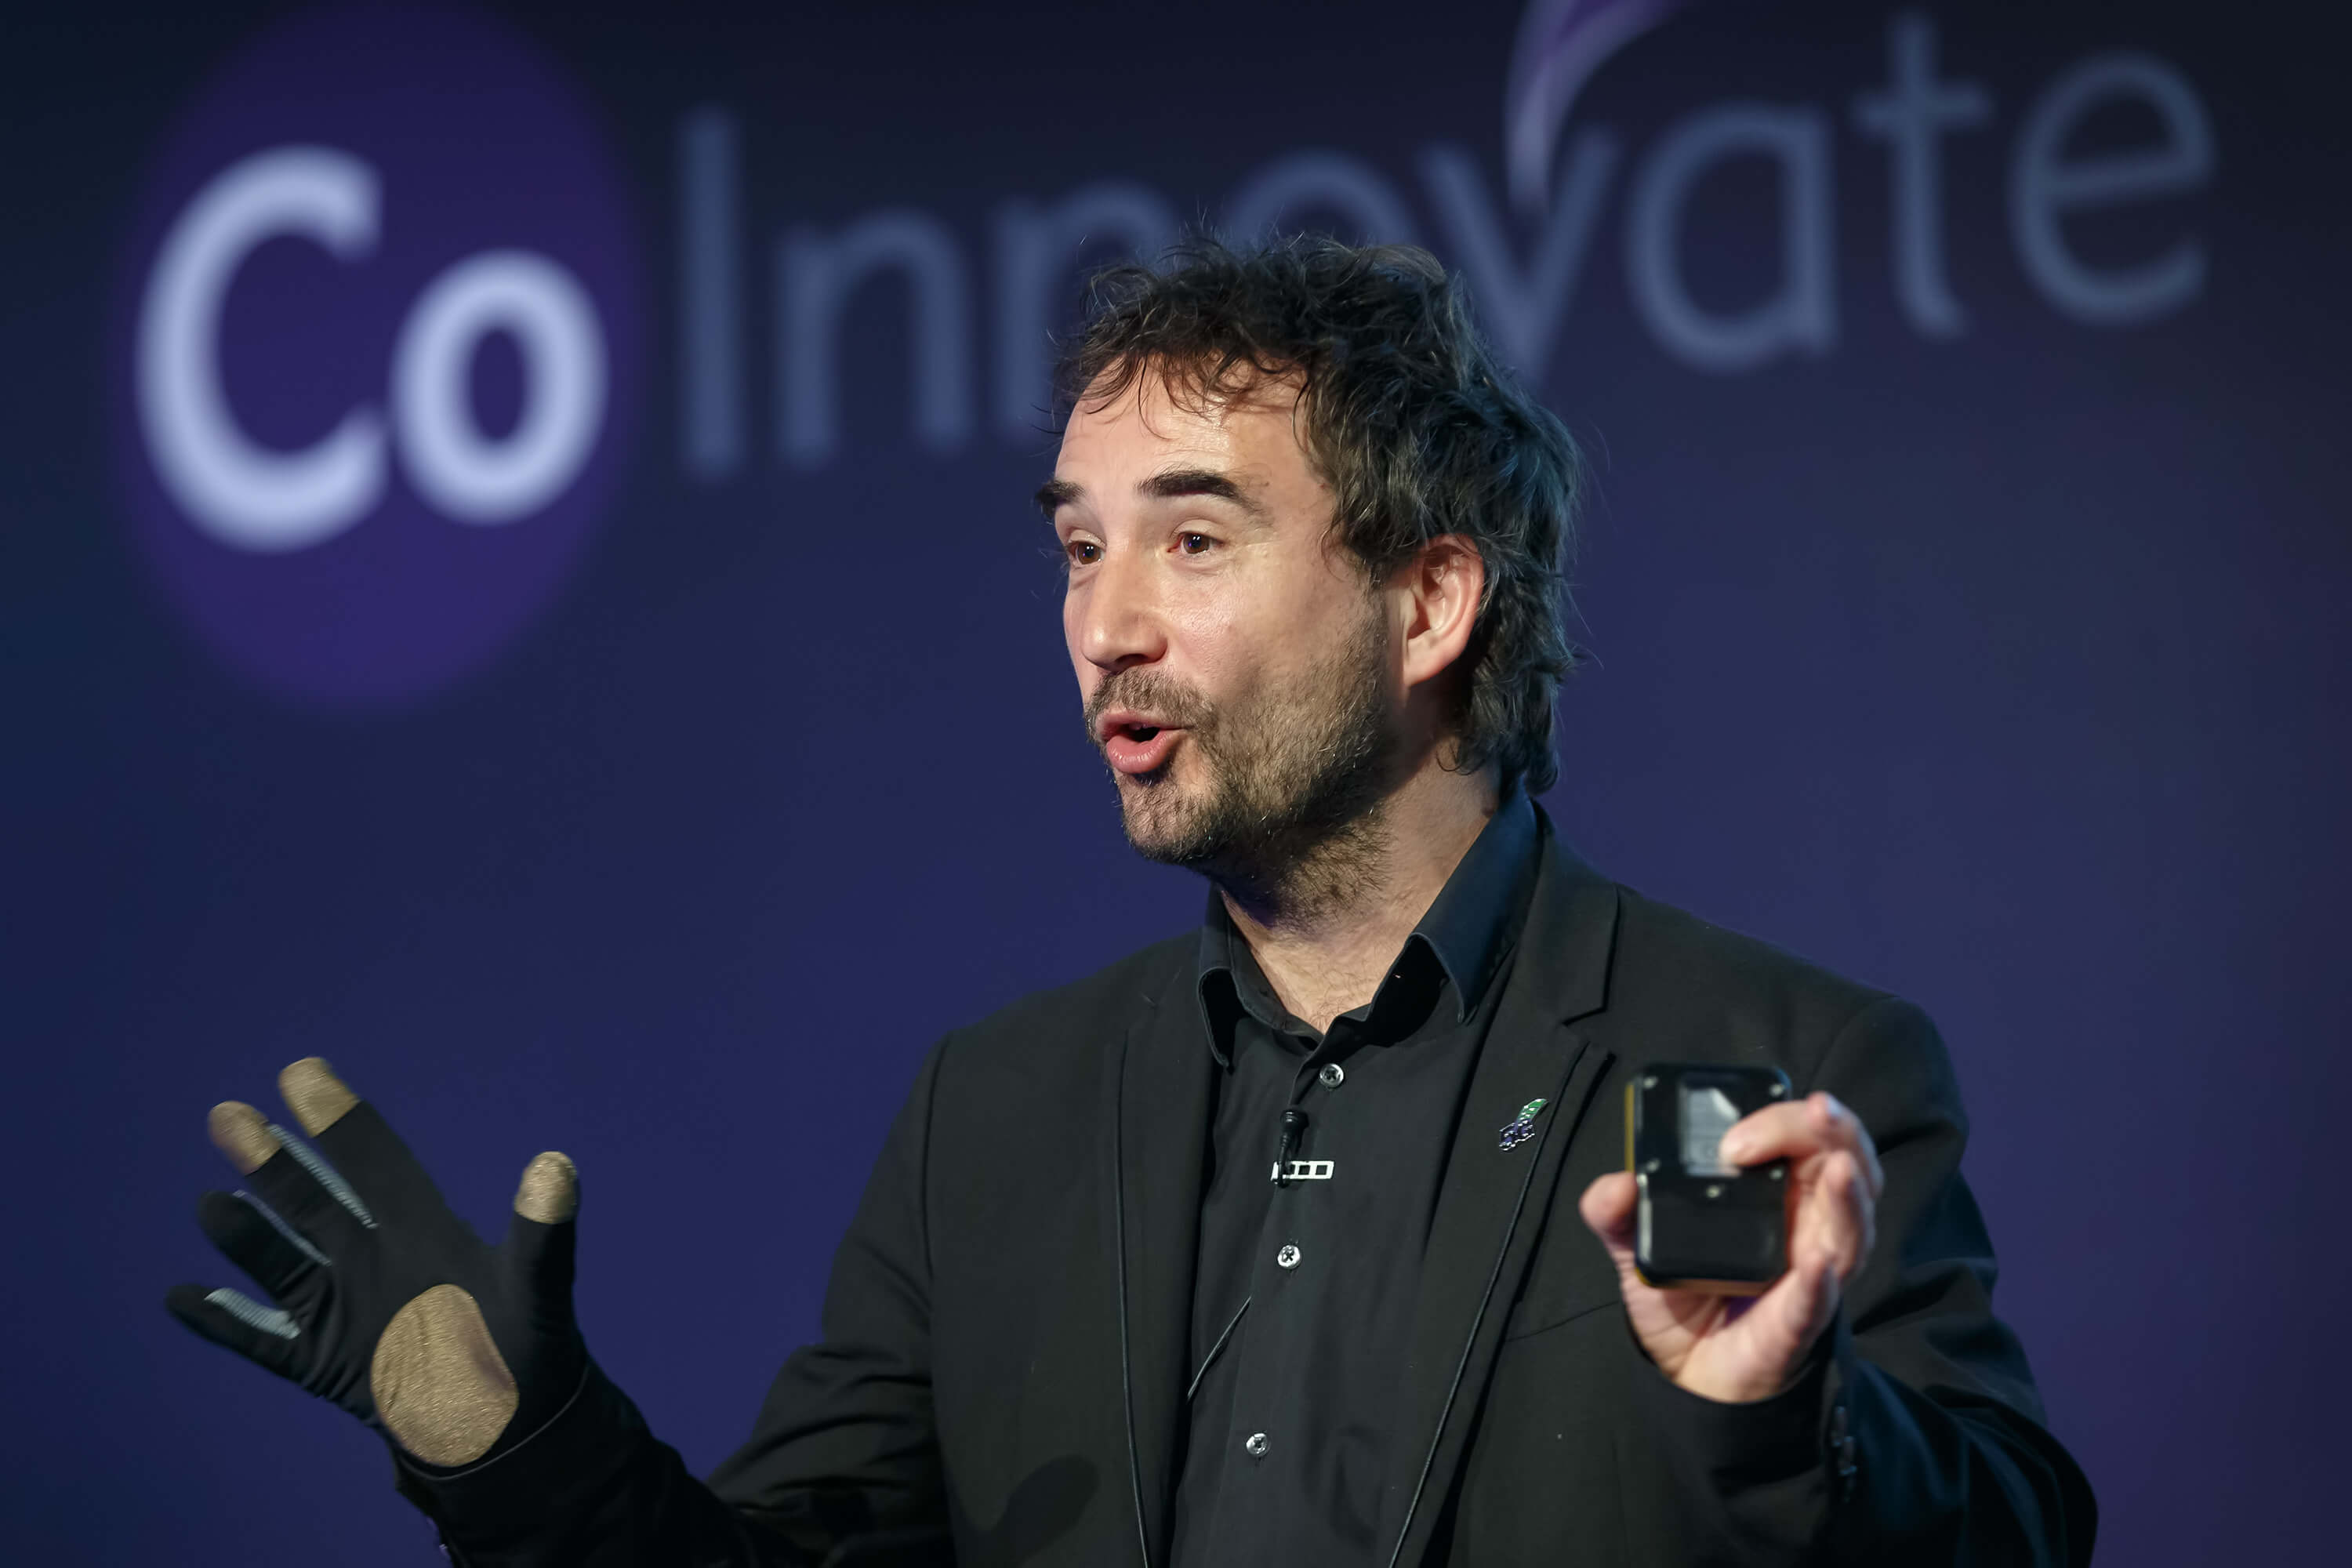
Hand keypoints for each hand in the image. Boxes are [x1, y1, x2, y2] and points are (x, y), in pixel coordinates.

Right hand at [166, 1057, 586, 1465]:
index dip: (341, 1121)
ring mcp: (346, 1310)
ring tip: (209, 1204)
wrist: (512, 1426)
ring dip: (248, 1237)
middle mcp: (376, 1260)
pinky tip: (182, 1300)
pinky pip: (265, 1340)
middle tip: (227, 1114)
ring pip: (284, 1265)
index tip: (302, 1072)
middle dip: (274, 1163)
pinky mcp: (326, 1365)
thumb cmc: (531, 1346)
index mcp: (424, 1230)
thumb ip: (542, 1234)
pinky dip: (225, 1324)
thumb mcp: (538, 1287)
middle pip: (314, 1203)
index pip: (375, 1162)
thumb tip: (557, 1168)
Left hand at [1578, 1090, 1882, 1402]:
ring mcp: (1809, 1273)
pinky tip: (1817, 1263)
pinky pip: (1817, 1301)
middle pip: (1844, 1163)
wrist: (1685, 1372)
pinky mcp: (1796, 1323)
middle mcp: (1804, 1224)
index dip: (1786, 1115)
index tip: (1739, 1124)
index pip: (1804, 1136)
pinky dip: (1820, 1282)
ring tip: (1840, 1168)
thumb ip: (1615, 1212)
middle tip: (1814, 1110)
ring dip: (1849, 1196)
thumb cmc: (1681, 1298)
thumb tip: (1614, 1186)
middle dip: (1835, 1130)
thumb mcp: (1637, 1244)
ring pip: (1851, 1228)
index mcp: (1773, 1192)